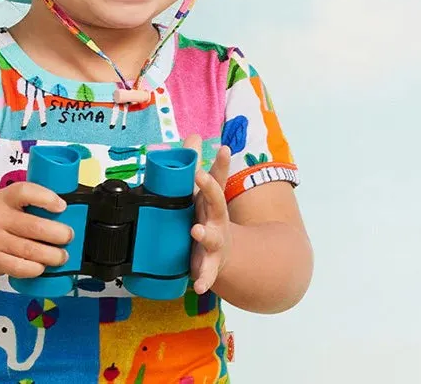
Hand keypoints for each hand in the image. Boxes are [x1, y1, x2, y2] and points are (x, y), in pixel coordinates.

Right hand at [0, 182, 73, 278]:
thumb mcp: (9, 202)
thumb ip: (31, 202)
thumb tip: (68, 210)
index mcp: (4, 197)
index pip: (25, 192)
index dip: (46, 198)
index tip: (62, 206)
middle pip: (35, 227)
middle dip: (59, 234)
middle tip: (69, 236)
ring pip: (30, 250)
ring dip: (52, 255)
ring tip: (62, 256)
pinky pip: (20, 267)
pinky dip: (36, 269)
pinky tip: (42, 266)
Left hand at [185, 135, 232, 294]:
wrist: (227, 253)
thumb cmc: (209, 217)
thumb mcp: (204, 193)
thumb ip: (199, 165)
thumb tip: (193, 135)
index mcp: (212, 202)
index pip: (215, 181)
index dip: (217, 167)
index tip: (217, 153)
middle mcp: (217, 219)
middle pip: (216, 204)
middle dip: (209, 190)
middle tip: (200, 175)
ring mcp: (215, 242)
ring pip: (212, 238)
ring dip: (204, 234)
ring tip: (197, 230)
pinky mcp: (209, 264)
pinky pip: (207, 273)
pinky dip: (204, 279)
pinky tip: (198, 286)